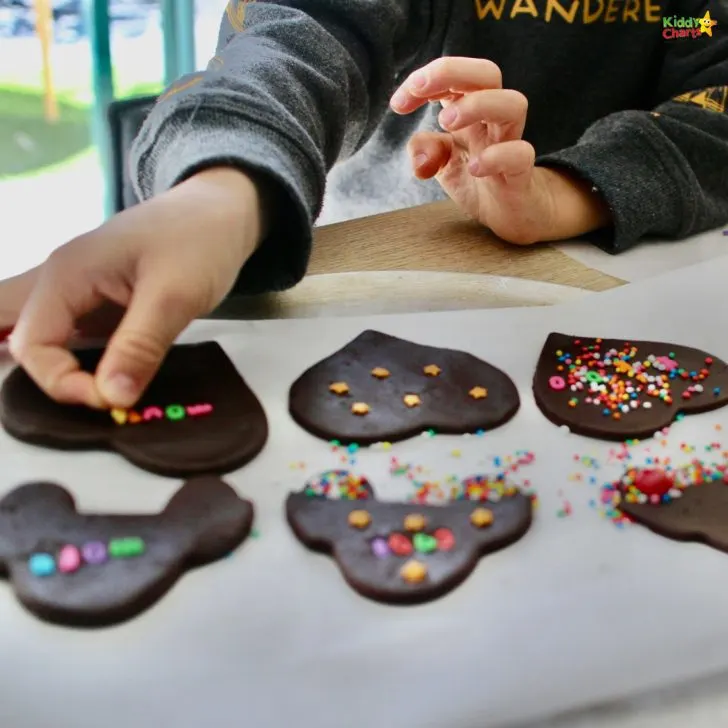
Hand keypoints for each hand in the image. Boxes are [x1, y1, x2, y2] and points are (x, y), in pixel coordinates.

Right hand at [2, 167, 269, 408]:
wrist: (225, 210)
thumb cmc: (200, 241)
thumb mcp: (174, 296)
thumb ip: (140, 346)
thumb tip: (112, 398)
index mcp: (67, 274)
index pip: (32, 343)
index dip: (62, 382)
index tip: (112, 399)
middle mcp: (63, 281)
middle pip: (34, 343)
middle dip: (62, 380)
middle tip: (111, 400)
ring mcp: (82, 290)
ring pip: (56, 343)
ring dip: (76, 373)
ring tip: (116, 393)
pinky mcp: (103, 300)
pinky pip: (83, 337)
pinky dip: (95, 362)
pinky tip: (122, 376)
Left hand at [390, 57, 609, 243]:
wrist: (510, 212)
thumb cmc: (476, 178)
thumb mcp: (441, 162)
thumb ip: (423, 150)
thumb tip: (419, 157)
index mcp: (471, 109)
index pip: (453, 77)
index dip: (424, 80)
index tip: (397, 104)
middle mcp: (492, 120)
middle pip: (488, 73)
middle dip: (451, 71)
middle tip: (419, 89)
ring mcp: (509, 143)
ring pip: (513, 104)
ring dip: (476, 104)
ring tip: (446, 122)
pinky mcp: (520, 174)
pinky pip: (520, 154)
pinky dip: (496, 157)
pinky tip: (473, 168)